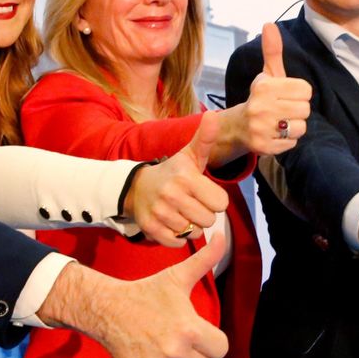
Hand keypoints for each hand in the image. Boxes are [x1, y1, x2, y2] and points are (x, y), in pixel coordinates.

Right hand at [37, 236, 230, 357]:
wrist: (107, 309)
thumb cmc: (146, 293)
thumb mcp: (177, 276)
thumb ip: (204, 260)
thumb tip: (222, 236)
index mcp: (189, 330)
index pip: (220, 348)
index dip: (212, 339)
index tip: (198, 329)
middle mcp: (175, 353)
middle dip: (196, 351)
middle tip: (178, 334)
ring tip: (164, 343)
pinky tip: (151, 354)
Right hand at [126, 110, 229, 246]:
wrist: (138, 187)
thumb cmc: (172, 173)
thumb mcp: (189, 155)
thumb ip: (205, 138)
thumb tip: (214, 115)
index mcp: (186, 177)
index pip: (221, 204)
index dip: (215, 200)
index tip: (203, 193)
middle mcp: (172, 195)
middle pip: (209, 220)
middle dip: (204, 214)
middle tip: (191, 203)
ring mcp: (160, 213)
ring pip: (194, 232)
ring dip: (191, 226)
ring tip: (180, 212)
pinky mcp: (151, 228)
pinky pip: (178, 242)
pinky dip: (178, 237)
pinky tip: (171, 223)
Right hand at [214, 23, 312, 163]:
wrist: (238, 127)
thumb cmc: (261, 98)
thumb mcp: (267, 75)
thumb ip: (272, 51)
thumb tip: (269, 24)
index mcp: (264, 86)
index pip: (305, 90)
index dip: (300, 93)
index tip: (287, 96)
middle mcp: (260, 107)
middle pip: (305, 109)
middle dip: (298, 110)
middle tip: (284, 111)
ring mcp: (261, 128)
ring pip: (301, 127)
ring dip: (294, 127)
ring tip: (281, 123)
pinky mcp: (264, 147)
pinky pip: (292, 143)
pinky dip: (287, 141)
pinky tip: (276, 135)